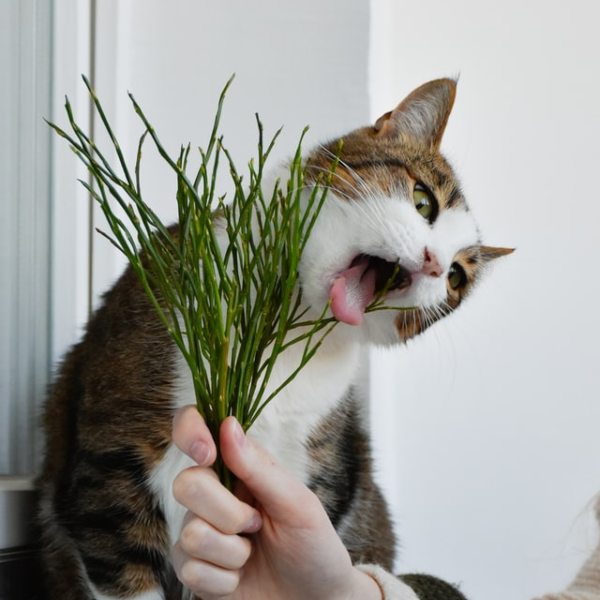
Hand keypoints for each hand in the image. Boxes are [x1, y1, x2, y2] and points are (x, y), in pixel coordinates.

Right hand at [171, 406, 381, 599]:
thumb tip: (227, 424)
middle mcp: (213, 493)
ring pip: (190, 533)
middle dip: (228, 513)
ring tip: (253, 552)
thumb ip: (259, 467)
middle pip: (186, 484)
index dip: (190, 431)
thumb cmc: (313, 544)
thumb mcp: (296, 502)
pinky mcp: (194, 568)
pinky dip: (225, 579)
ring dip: (232, 552)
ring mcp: (199, 530)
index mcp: (237, 465)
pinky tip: (240, 578)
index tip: (207, 454)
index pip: (196, 429)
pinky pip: (190, 570)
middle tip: (257, 523)